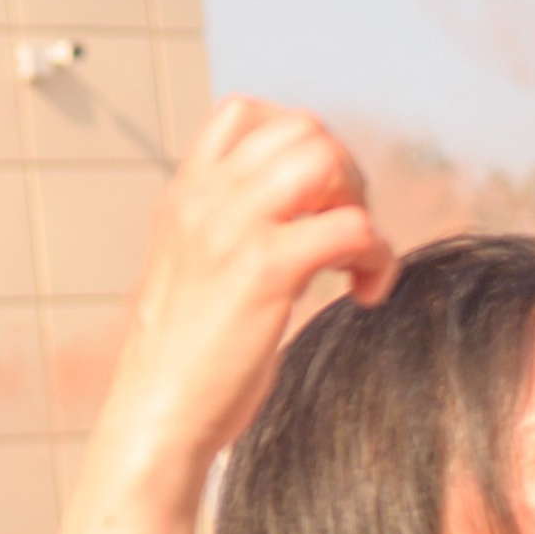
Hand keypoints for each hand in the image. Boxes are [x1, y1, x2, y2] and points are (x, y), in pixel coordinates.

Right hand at [106, 98, 387, 481]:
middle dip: (343, 173)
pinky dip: (378, 257)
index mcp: (183, 198)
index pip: (242, 114)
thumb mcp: (193, 271)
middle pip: (301, 129)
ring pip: (326, 159)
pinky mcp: (265, 271)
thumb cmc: (183, 363)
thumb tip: (300, 207)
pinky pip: (354, 228)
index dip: (296, 141)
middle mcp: (202, 202)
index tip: (311, 199)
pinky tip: (365, 292)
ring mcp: (232, 231)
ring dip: (360, 201)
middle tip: (344, 231)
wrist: (157, 419)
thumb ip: (228, 228)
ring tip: (354, 255)